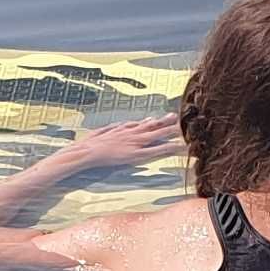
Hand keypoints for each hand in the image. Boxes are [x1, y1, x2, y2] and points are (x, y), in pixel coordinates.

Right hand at [48, 110, 177, 175]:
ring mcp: (135, 142)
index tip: (158, 119)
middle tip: (176, 117)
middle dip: (164, 122)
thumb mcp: (99, 133)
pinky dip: (169, 147)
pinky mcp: (137, 153)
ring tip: (184, 128)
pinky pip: (157, 150)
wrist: (85, 152)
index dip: (150, 122)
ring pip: (158, 134)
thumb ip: (111, 128)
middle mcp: (131, 133)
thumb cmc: (88, 146)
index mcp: (122, 129)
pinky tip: (179, 147)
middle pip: (151, 126)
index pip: (139, 124)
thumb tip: (121, 124)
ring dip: (171, 131)